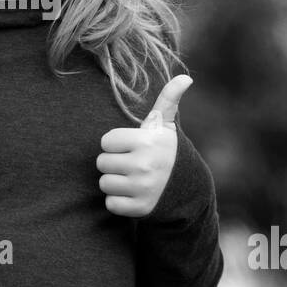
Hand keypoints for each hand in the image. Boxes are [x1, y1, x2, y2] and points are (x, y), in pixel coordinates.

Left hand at [96, 74, 192, 217]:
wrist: (185, 187)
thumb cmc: (165, 150)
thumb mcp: (165, 125)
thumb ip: (168, 100)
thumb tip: (185, 77)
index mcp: (146, 142)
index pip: (106, 141)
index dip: (116, 144)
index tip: (131, 146)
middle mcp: (144, 165)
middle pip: (101, 163)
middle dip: (113, 163)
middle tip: (131, 164)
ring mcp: (143, 189)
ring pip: (104, 184)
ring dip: (114, 182)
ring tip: (132, 178)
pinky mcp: (140, 209)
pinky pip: (110, 204)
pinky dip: (118, 201)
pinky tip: (133, 194)